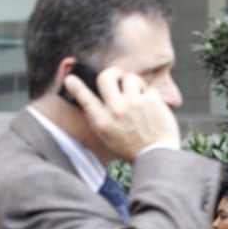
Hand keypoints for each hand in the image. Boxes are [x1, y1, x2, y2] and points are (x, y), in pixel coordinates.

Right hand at [64, 66, 179, 161]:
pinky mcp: (151, 100)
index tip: (70, 79)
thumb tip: (93, 101)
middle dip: (113, 73)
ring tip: (139, 93)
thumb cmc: (133, 148)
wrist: (157, 155)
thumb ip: (100, 119)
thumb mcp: (108, 137)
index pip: (85, 99)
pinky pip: (149, 88)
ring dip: (135, 83)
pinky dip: (151, 95)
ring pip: (130, 78)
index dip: (76, 87)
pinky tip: (153, 106)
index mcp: (102, 121)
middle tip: (119, 76)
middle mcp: (115, 110)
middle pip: (106, 77)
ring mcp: (133, 103)